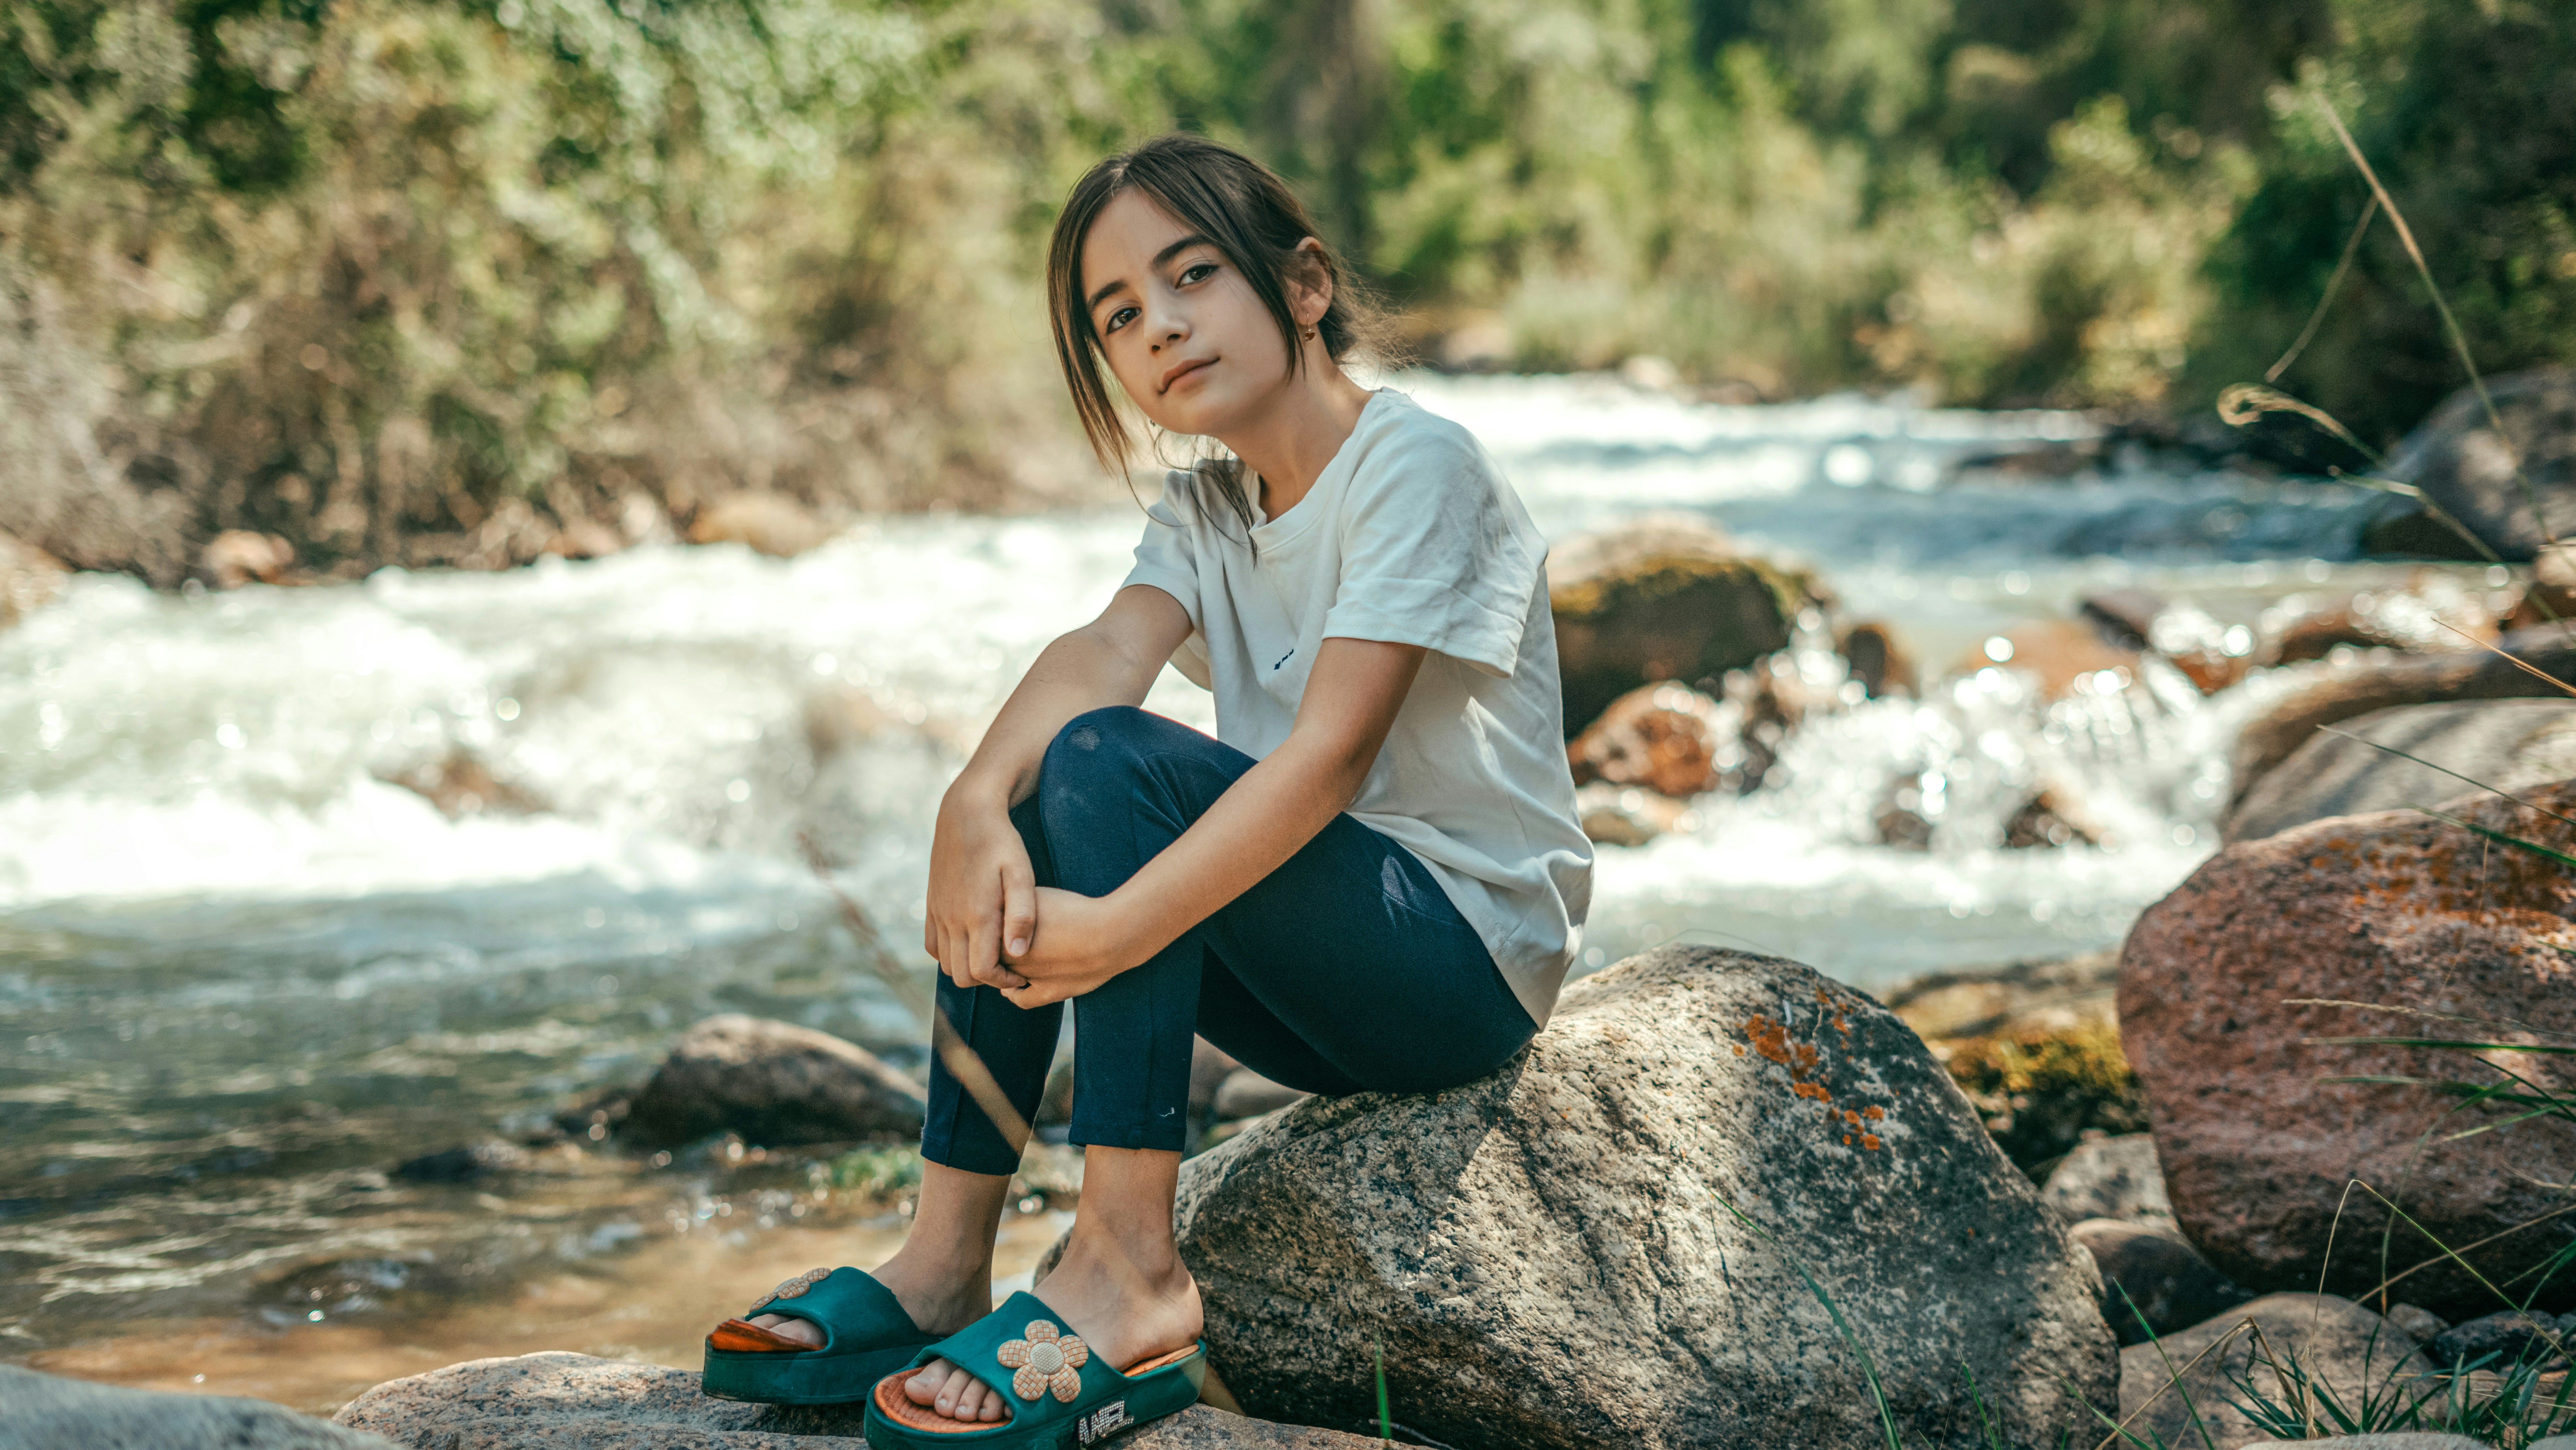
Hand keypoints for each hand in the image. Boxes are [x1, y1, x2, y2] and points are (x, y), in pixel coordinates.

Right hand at [924, 784, 1034, 991]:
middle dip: (987, 980)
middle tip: (1010, 968)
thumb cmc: (1002, 843)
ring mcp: (938, 913)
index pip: (982, 971)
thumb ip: (1022, 915)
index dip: (1003, 982)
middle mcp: (952, 918)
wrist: (966, 814)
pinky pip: (932, 945)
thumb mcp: (1022, 874)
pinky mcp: (931, 905)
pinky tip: (971, 941)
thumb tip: (1018, 954)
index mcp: (977, 914)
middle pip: (961, 975)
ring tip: (993, 955)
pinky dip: (949, 953)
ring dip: (968, 967)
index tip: (1023, 974)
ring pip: (946, 963)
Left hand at [997, 888, 1144, 1009]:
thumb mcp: (1035, 896)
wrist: (1110, 935)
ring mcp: (1028, 978)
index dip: (986, 927)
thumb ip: (1010, 903)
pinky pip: (1021, 998)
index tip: (992, 920)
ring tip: (1009, 958)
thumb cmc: (1075, 910)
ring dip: (1003, 969)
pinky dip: (1014, 993)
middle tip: (999, 938)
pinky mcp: (1048, 993)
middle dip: (992, 948)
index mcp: (1002, 935)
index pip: (980, 934)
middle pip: (989, 956)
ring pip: (1002, 978)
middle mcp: (1011, 959)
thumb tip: (994, 907)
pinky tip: (1014, 987)